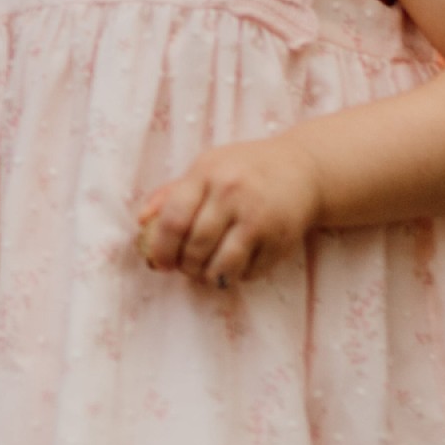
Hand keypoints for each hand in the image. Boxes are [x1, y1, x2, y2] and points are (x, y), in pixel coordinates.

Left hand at [136, 134, 322, 286]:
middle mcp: (232, 194)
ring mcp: (258, 217)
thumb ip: (172, 193)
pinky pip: (250, 272)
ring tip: (207, 272)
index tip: (160, 263)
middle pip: (196, 247)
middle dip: (186, 266)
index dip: (162, 248)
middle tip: (187, 268)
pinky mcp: (281, 238)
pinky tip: (236, 264)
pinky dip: (237, 276)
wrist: (303, 169)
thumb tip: (140, 221)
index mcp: (207, 174)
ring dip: (209, 277)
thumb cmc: (245, 169)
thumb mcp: (207, 167)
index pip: (174, 219)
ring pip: (222, 265)